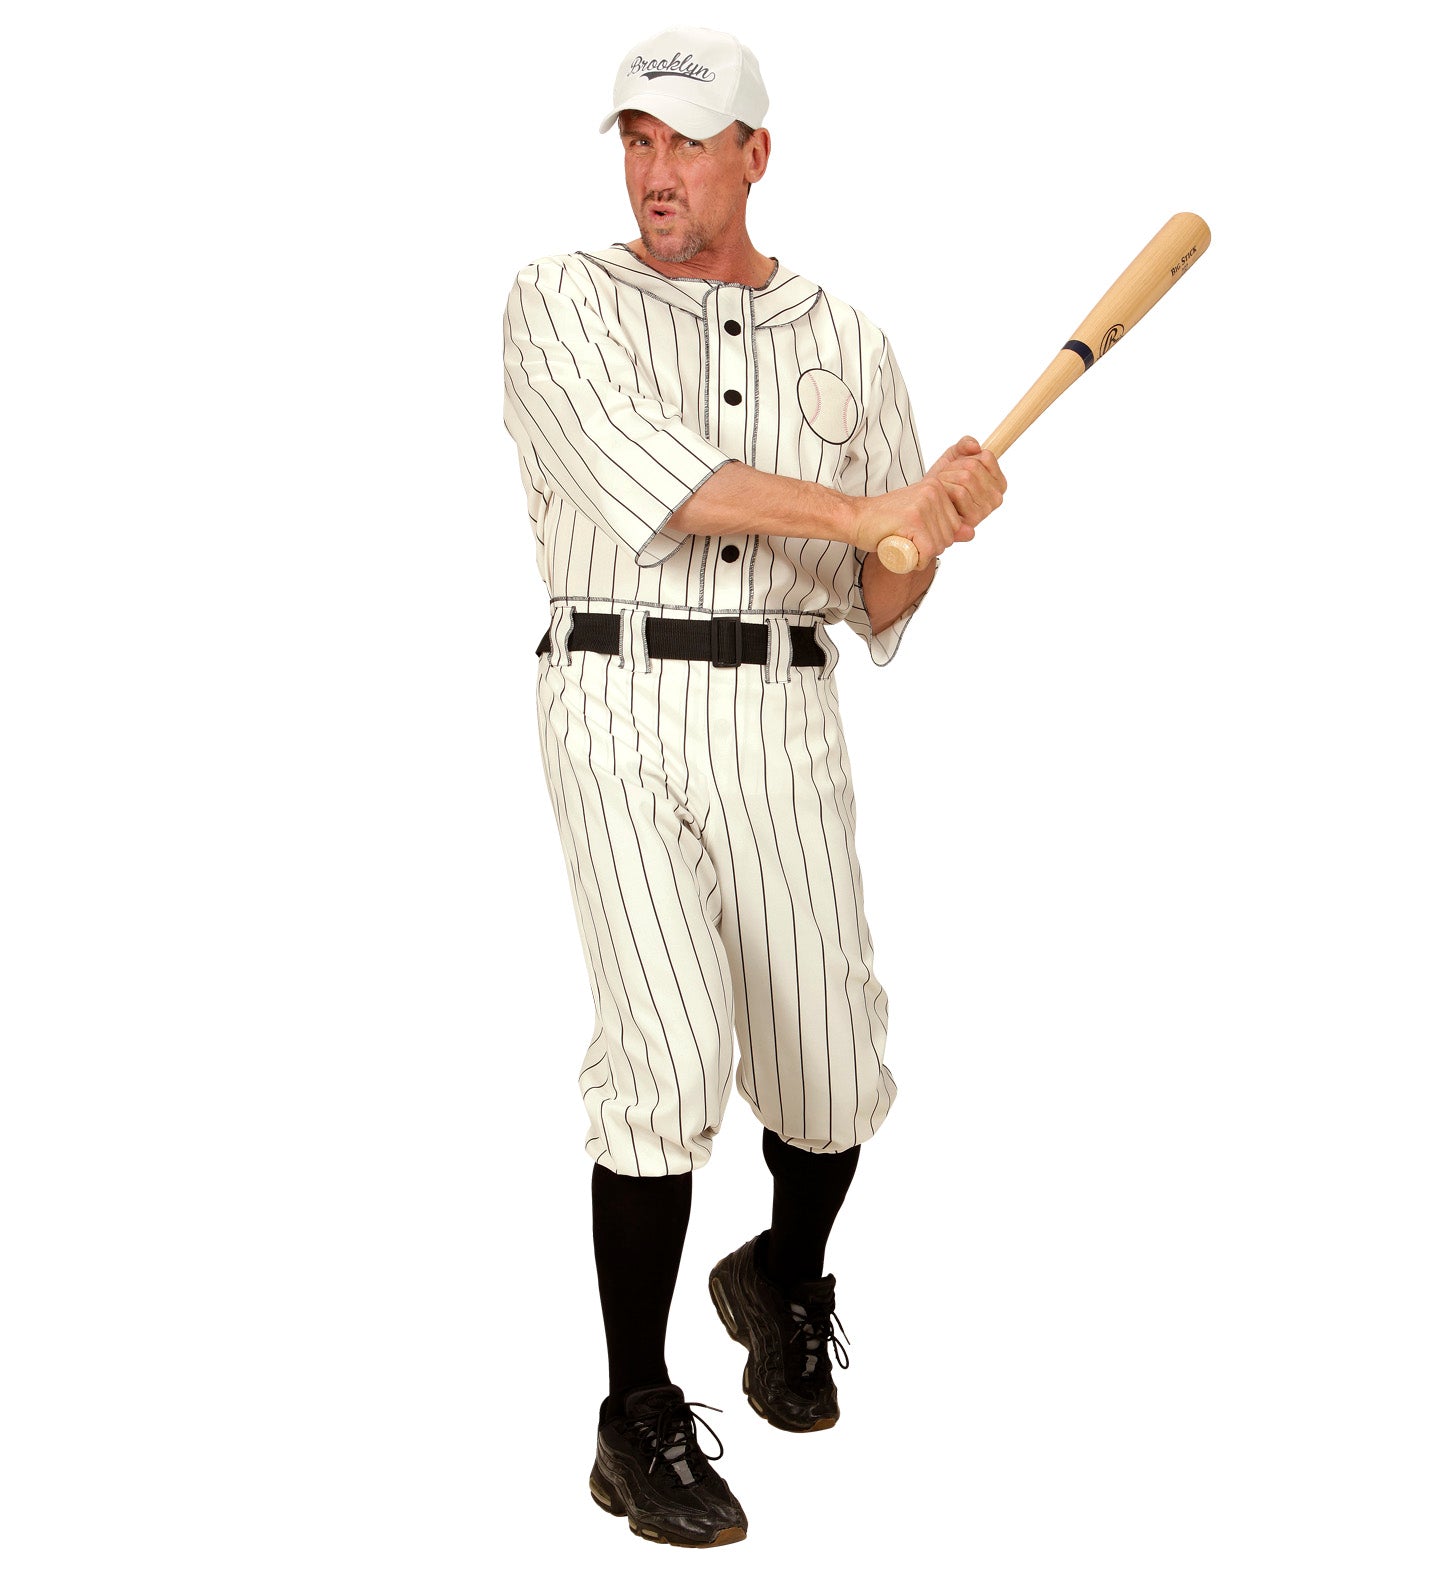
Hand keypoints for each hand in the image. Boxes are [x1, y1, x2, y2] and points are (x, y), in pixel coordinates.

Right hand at [851, 474, 966, 561]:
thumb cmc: (886, 521)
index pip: (955, 525)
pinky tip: (904, 551)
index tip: (915, 533)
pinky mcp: (914, 519)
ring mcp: (924, 504)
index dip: (937, 538)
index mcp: (938, 488)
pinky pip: (927, 550)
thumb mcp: (920, 519)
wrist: (856, 518)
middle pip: (949, 536)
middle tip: (908, 540)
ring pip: (939, 545)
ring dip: (923, 555)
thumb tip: (971, 533)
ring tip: (904, 544)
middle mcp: (934, 492)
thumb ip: (945, 525)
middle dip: (931, 548)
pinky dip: (917, 560)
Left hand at [928, 435, 1006, 533]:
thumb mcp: (954, 456)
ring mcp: (985, 509)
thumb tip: (975, 446)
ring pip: (966, 478)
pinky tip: (942, 496)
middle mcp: (996, 497)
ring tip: (944, 485)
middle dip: (953, 467)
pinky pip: (959, 492)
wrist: (925, 501)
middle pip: (974, 467)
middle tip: (947, 477)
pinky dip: (945, 488)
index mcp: (998, 482)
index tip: (960, 466)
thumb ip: (965, 445)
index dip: (967, 457)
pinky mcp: (972, 519)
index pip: (986, 456)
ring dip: (947, 477)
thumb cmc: (943, 481)